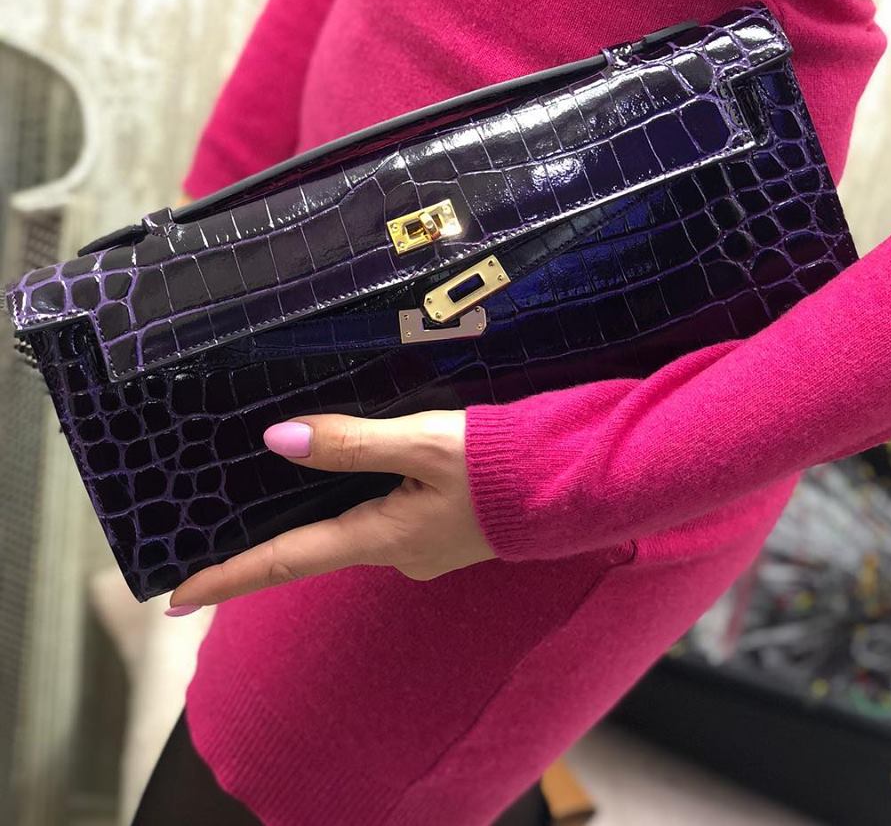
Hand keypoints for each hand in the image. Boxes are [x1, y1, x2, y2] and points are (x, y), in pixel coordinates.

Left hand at [166, 411, 494, 611]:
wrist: (569, 481)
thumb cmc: (502, 465)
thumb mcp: (425, 444)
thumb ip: (353, 443)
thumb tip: (279, 440)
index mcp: (383, 537)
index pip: (287, 561)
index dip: (229, 577)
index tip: (174, 596)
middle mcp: (395, 552)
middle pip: (313, 547)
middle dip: (264, 546)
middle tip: (213, 535)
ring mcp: (420, 544)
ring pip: (349, 527)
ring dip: (310, 519)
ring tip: (271, 495)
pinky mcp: (440, 527)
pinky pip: (380, 517)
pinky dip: (351, 503)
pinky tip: (348, 478)